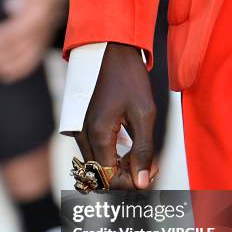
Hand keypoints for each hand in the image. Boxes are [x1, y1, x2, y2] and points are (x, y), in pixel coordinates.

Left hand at [0, 0, 65, 82]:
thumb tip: (11, 7)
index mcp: (36, 18)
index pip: (13, 33)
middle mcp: (40, 33)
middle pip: (14, 48)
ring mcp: (41, 42)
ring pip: (20, 59)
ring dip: (0, 64)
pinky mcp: (40, 47)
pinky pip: (30, 64)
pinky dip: (17, 71)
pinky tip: (3, 75)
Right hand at [75, 43, 157, 189]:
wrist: (111, 49)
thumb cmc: (129, 77)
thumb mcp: (144, 113)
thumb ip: (143, 150)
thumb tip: (142, 182)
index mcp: (98, 134)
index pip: (110, 178)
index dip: (133, 181)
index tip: (153, 169)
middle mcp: (82, 135)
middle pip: (102, 176)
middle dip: (128, 175)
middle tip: (151, 163)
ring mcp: (78, 131)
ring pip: (97, 166)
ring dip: (120, 167)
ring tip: (143, 154)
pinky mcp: (80, 126)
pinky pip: (94, 152)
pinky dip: (111, 156)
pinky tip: (130, 145)